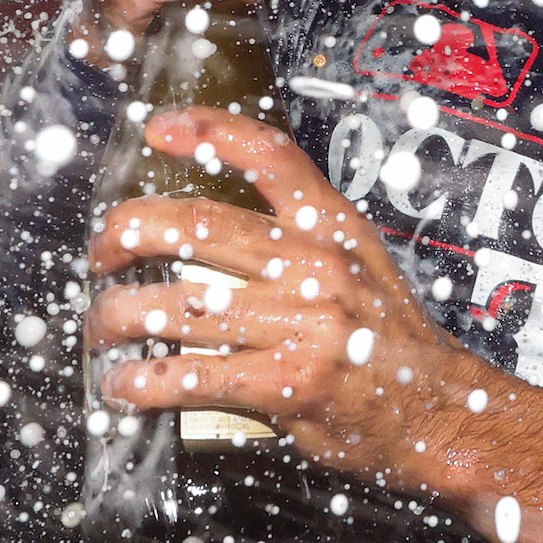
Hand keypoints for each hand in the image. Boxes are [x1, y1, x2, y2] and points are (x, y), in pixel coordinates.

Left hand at [85, 107, 497, 489]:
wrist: (442, 414)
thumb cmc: (390, 343)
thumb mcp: (361, 262)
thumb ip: (299, 236)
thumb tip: (207, 226)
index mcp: (332, 227)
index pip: (269, 155)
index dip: (208, 129)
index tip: (156, 128)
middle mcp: (316, 265)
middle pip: (196, 224)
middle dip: (127, 234)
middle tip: (100, 254)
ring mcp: (301, 324)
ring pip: (178, 305)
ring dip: (118, 318)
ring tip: (101, 328)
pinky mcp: (287, 383)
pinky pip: (191, 375)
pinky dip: (143, 383)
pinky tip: (123, 388)